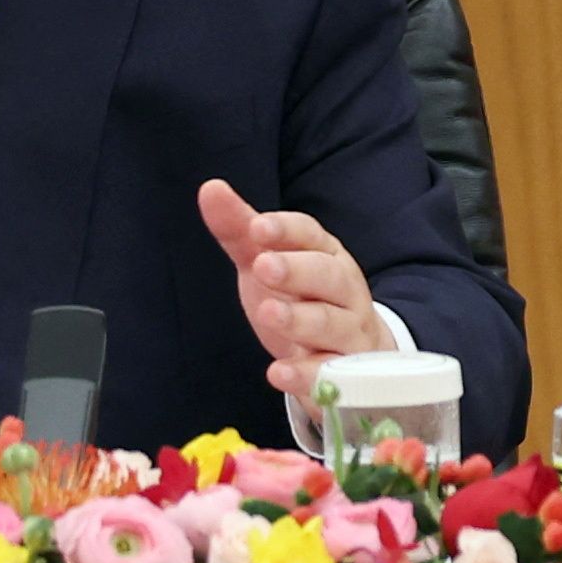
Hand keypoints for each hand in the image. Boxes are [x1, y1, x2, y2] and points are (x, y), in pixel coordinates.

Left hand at [198, 178, 383, 399]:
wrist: (351, 357)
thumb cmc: (304, 299)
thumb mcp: (268, 263)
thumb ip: (241, 231)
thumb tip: (210, 188)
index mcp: (325, 255)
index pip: (311, 235)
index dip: (286, 230)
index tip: (257, 226)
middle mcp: (344, 290)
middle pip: (329, 276)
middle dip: (298, 269)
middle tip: (264, 267)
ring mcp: (349, 333)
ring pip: (332, 323)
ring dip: (301, 319)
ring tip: (270, 314)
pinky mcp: (344, 374)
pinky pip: (329, 373)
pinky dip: (305, 374)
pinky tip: (277, 373)